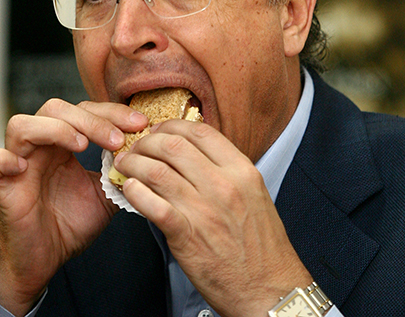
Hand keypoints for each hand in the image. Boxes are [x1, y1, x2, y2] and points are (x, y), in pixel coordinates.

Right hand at [0, 99, 147, 316]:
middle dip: (92, 118)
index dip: (113, 112)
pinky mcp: (3, 186)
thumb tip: (151, 156)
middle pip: (58, 109)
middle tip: (119, 139)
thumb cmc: (68, 227)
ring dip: (57, 129)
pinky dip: (6, 159)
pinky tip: (25, 167)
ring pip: (25, 124)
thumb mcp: (105, 195)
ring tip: (83, 145)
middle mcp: (40, 147)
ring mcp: (19, 163)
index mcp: (63, 143)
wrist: (43, 263)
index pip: (85, 110)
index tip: (141, 124)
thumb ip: (122, 173)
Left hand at [115, 121, 312, 316]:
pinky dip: (136, 193)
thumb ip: (228, 172)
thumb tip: (197, 156)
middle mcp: (224, 184)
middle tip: (137, 147)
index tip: (160, 130)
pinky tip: (129, 189)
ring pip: (159, 171)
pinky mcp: (187, 236)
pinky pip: (154, 205)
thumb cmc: (261, 246)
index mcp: (242, 170)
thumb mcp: (253, 195)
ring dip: (135, 164)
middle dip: (148, 141)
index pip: (201, 132)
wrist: (269, 288)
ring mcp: (205, 209)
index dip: (173, 126)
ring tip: (125, 166)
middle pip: (175, 145)